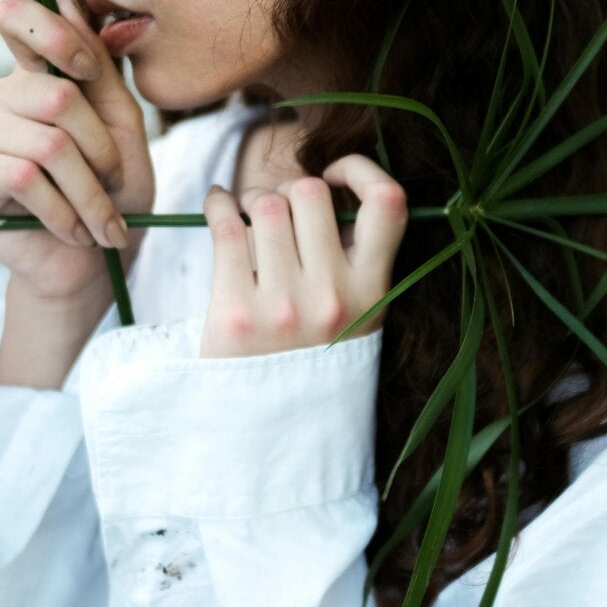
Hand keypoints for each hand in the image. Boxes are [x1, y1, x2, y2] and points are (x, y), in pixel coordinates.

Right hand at [0, 0, 155, 308]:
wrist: (95, 266)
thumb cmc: (114, 194)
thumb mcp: (122, 126)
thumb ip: (99, 68)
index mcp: (38, 76)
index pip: (19, 17)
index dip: (54, 32)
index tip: (88, 71)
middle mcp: (0, 99)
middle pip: (55, 95)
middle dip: (101, 148)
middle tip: (115, 185)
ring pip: (46, 143)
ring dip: (89, 192)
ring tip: (101, 221)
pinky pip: (21, 178)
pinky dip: (63, 211)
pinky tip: (73, 232)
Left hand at [199, 155, 406, 358]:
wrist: (270, 436)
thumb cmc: (312, 363)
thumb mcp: (358, 319)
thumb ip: (355, 262)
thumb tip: (328, 185)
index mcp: (373, 293)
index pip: (389, 202)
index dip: (360, 170)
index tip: (334, 174)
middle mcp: (333, 297)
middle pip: (309, 193)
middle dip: (286, 190)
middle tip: (276, 211)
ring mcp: (285, 305)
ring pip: (264, 205)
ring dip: (251, 201)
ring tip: (246, 216)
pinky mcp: (237, 312)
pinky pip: (225, 227)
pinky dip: (217, 205)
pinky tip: (218, 207)